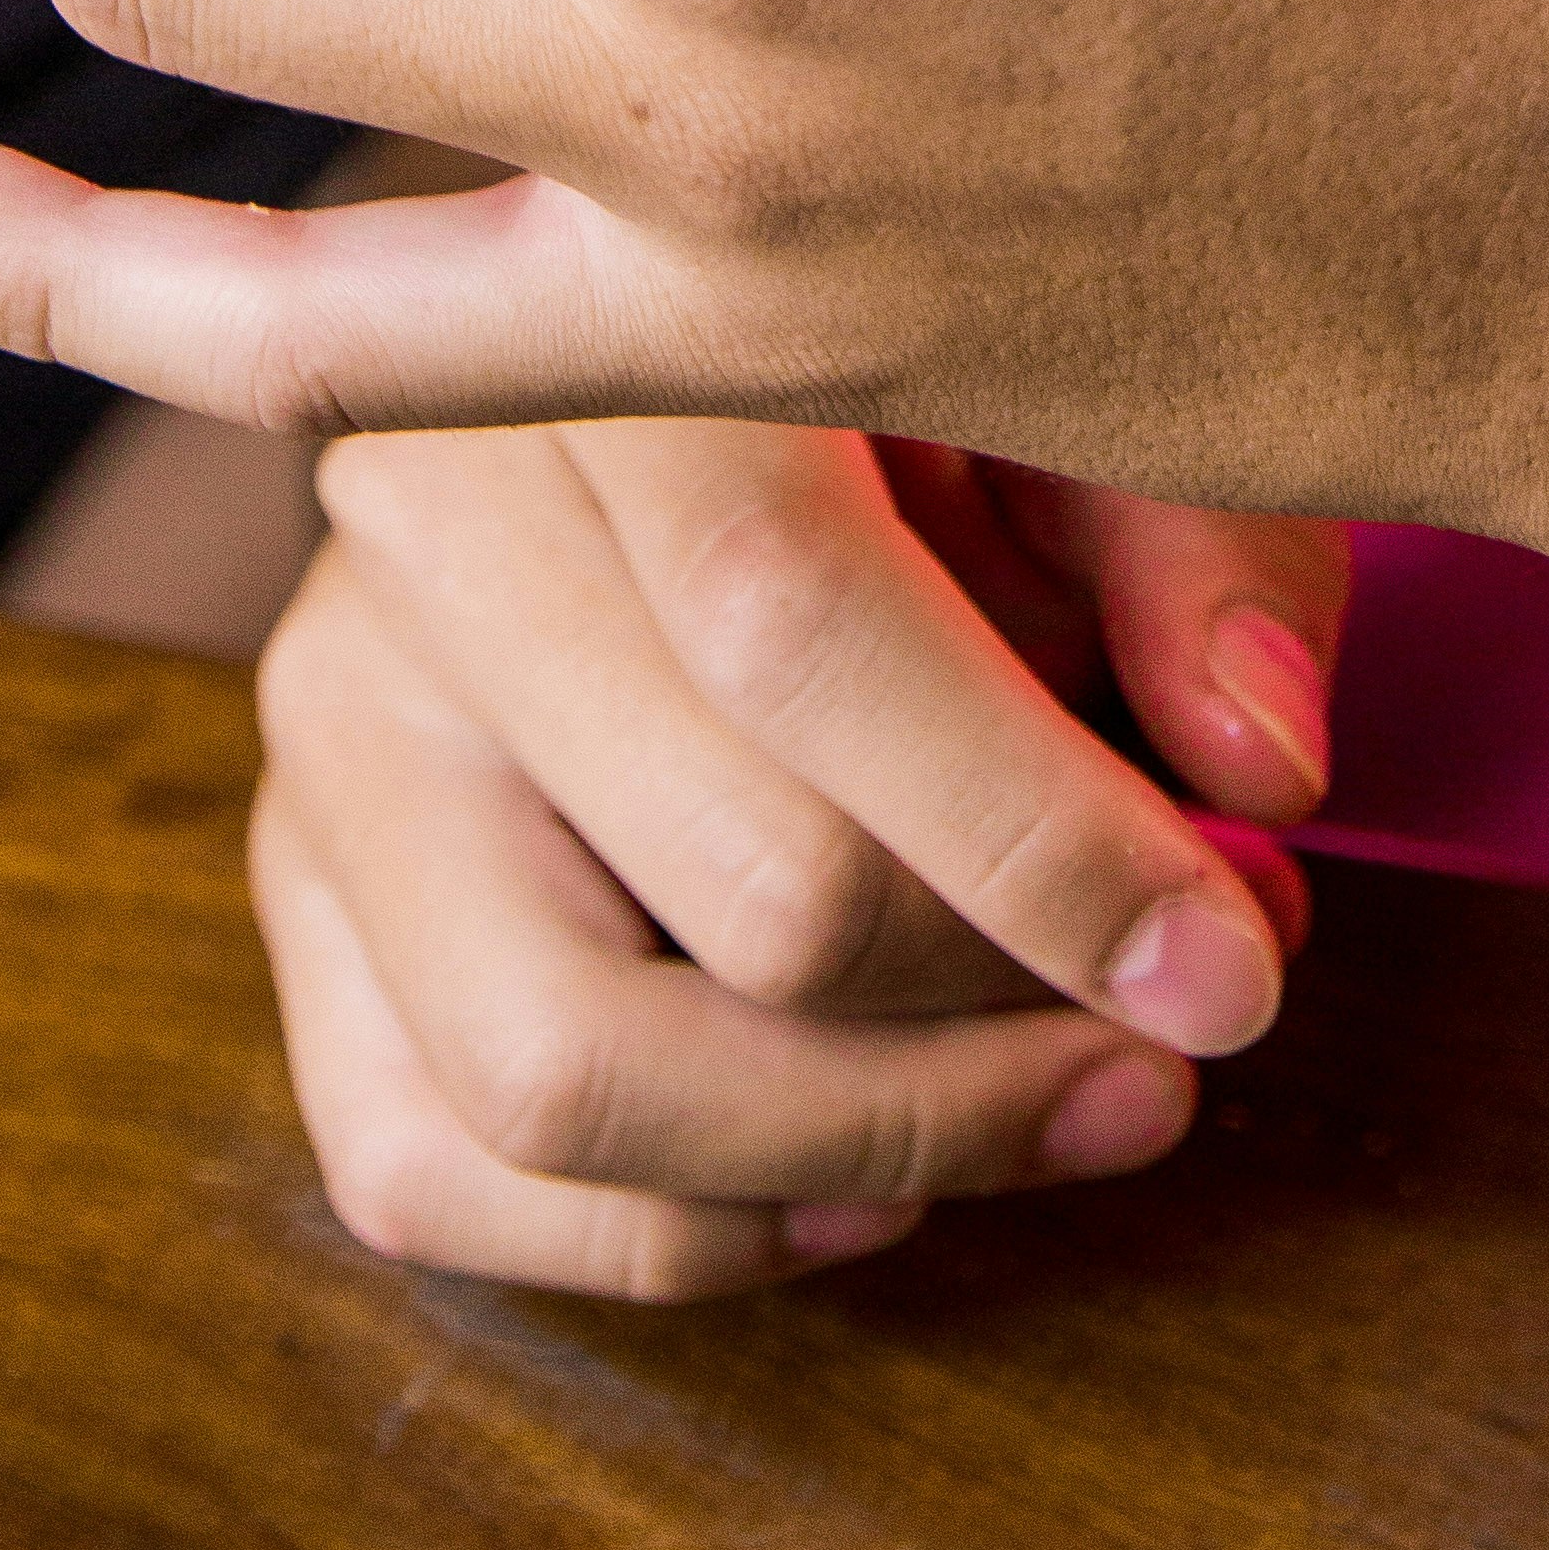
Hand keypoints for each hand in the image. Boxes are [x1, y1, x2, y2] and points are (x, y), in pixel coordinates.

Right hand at [250, 422, 1343, 1298]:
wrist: (660, 319)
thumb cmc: (914, 362)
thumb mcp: (1076, 375)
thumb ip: (1189, 549)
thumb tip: (1256, 775)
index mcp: (606, 337)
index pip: (796, 624)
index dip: (1050, 839)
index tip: (1239, 956)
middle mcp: (417, 511)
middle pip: (727, 883)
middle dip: (1004, 1018)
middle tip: (1181, 1024)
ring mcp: (327, 710)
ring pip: (554, 1071)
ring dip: (859, 1152)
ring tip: (1061, 1106)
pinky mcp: (292, 880)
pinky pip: (426, 1161)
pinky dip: (674, 1230)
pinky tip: (863, 1177)